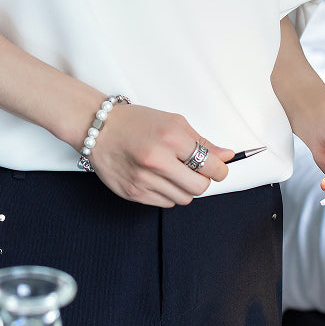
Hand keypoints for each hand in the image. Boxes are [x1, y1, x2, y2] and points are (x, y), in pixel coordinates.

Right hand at [88, 103, 233, 207]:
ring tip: (171, 171)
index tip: (218, 168)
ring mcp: (144, 179)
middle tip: (194, 169)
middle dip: (202, 180)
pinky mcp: (133, 193)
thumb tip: (227, 156)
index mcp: (170, 136)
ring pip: (183, 199)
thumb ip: (201, 141)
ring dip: (184, 188)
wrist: (98, 128)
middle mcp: (157, 159)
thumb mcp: (171, 122)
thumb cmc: (135, 122)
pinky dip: (167, 193)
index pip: (211, 166)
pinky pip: (165, 203)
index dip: (220, 169)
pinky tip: (157, 177)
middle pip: (200, 187)